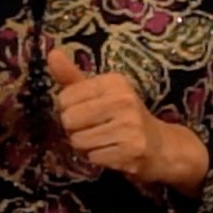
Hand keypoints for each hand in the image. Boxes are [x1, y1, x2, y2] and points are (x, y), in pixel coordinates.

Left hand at [47, 48, 207, 195]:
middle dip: (75, 129)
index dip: (69, 109)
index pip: (65, 97)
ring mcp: (129, 126)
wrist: (161, 146)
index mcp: (113, 82)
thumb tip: (52, 54)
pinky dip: (97, 158)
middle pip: (69, 120)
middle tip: (93, 129)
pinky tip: (112, 152)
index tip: (86, 112)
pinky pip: (93, 158)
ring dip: (85, 146)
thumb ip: (72, 76)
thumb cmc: (124, 116)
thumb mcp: (101, 92)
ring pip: (78, 141)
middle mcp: (123, 100)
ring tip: (103, 141)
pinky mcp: (131, 151)